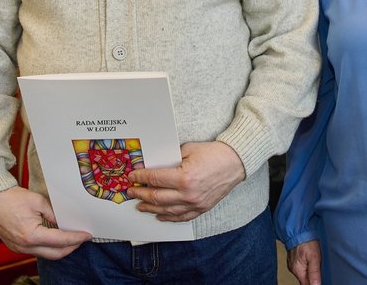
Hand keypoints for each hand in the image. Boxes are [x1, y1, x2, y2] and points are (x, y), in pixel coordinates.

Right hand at [0, 186, 90, 258]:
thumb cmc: (12, 198)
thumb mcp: (39, 202)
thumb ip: (54, 214)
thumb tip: (66, 222)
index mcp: (31, 235)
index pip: (60, 241)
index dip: (76, 238)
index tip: (87, 235)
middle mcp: (25, 246)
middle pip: (55, 254)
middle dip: (72, 247)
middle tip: (83, 238)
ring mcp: (19, 248)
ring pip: (46, 254)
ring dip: (61, 248)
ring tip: (73, 238)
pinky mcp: (16, 246)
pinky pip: (37, 251)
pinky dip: (50, 247)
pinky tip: (57, 238)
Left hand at [126, 141, 245, 221]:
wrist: (235, 162)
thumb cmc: (213, 153)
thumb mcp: (188, 149)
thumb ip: (171, 158)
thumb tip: (154, 165)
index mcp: (184, 177)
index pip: (155, 179)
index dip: (141, 177)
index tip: (132, 176)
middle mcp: (188, 193)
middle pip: (157, 197)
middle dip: (141, 194)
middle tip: (131, 191)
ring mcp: (195, 203)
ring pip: (166, 210)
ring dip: (151, 208)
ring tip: (140, 205)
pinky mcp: (202, 208)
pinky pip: (181, 216)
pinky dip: (168, 217)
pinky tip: (159, 215)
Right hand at [287, 240, 322, 284]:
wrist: (298, 230)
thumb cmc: (307, 242)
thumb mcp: (314, 258)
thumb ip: (315, 273)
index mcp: (298, 271)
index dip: (314, 284)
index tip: (317, 280)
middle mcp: (293, 269)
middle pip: (305, 281)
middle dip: (312, 278)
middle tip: (317, 267)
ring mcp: (292, 265)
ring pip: (303, 274)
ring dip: (309, 272)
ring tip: (313, 262)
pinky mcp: (293, 260)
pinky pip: (300, 268)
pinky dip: (305, 266)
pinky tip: (309, 260)